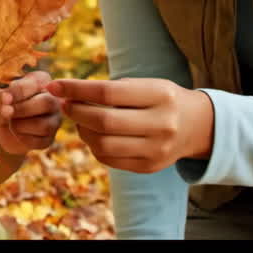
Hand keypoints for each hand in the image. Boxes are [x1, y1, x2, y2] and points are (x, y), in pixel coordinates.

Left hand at [0, 70, 60, 155]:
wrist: (3, 129)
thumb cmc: (5, 106)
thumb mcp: (0, 97)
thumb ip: (3, 96)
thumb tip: (6, 100)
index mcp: (43, 83)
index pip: (39, 82)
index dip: (19, 91)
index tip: (4, 97)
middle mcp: (53, 100)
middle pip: (47, 103)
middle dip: (22, 109)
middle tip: (6, 112)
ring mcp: (54, 121)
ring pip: (44, 125)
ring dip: (20, 125)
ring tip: (11, 123)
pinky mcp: (49, 139)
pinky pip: (38, 141)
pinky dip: (22, 138)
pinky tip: (16, 134)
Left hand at [44, 77, 213, 173]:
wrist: (196, 126)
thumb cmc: (161, 98)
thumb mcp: (145, 85)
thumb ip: (112, 89)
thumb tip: (67, 94)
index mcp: (159, 95)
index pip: (108, 92)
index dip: (76, 89)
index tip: (55, 86)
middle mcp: (161, 124)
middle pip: (104, 121)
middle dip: (75, 112)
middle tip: (64, 104)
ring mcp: (156, 149)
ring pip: (103, 144)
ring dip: (81, 131)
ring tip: (78, 120)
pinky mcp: (149, 167)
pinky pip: (109, 159)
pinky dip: (93, 146)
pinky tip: (92, 134)